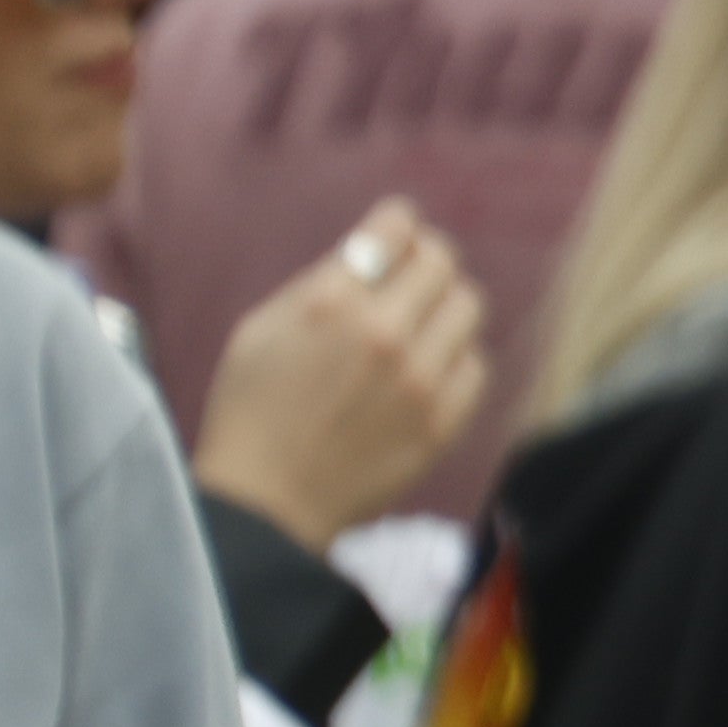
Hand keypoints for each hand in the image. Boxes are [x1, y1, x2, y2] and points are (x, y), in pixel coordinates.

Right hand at [192, 201, 486, 543]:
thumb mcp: (262, 330)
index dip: (399, 224)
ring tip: (420, 324)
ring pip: (468, 308)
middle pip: (441, 262)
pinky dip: (457, 357)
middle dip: (426, 260)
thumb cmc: (251, 411)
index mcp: (331, 301)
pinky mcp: (442, 421)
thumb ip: (322, 284)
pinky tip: (429, 368)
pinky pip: (476, 365)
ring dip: (446, 306)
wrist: (265, 502)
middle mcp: (382, 333)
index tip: (398, 232)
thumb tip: (374, 251)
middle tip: (412, 276)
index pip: (395, 229)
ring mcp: (419, 379)